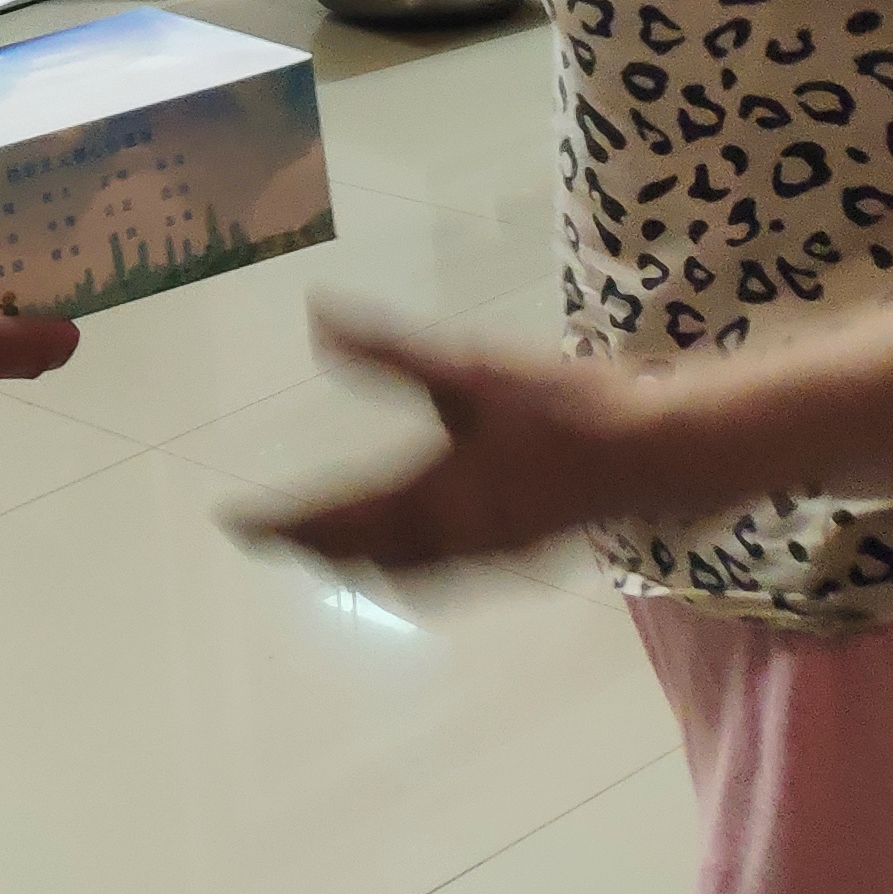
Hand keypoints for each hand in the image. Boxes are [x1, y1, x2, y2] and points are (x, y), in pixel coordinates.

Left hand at [244, 307, 667, 571]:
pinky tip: (400, 557)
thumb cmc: (565, 405)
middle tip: (265, 537)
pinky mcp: (518, 554)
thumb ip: (389, 350)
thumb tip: (319, 317)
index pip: (336, 518)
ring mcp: (488, 554)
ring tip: (315, 552)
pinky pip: (440, 576)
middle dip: (310, 549)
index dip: (282, 524)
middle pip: (361, 557)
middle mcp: (453, 538)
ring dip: (353, 564)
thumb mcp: (469, 367)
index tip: (234, 522)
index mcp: (433, 494)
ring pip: (401, 574)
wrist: (658, 451)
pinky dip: (402, 570)